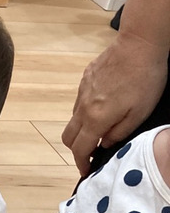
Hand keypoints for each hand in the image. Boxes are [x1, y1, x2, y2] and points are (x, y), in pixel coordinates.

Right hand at [62, 34, 168, 174]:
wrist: (139, 42)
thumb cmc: (145, 77)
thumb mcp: (140, 113)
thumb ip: (120, 133)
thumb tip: (105, 143)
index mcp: (95, 119)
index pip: (79, 149)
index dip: (81, 163)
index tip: (86, 170)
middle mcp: (83, 107)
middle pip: (68, 137)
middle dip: (76, 149)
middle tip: (90, 152)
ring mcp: (82, 91)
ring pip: (73, 119)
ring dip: (82, 129)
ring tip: (99, 127)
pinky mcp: (85, 78)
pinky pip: (80, 101)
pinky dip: (86, 111)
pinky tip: (103, 105)